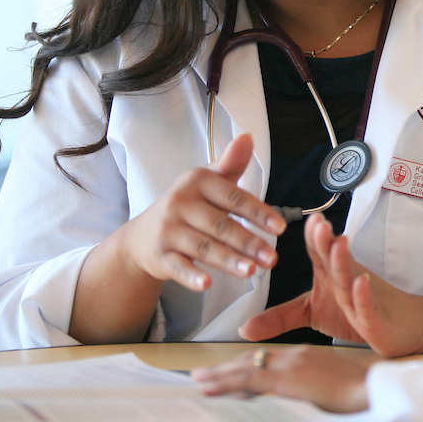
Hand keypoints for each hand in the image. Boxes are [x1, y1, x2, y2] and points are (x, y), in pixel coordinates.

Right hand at [117, 132, 284, 291]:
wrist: (142, 235)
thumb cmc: (187, 206)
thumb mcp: (208, 182)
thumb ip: (231, 164)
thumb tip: (247, 137)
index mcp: (197, 181)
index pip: (233, 197)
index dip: (258, 213)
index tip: (280, 227)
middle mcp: (180, 203)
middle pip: (220, 225)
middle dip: (249, 242)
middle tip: (273, 258)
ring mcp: (167, 230)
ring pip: (203, 247)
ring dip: (229, 261)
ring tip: (252, 271)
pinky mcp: (158, 255)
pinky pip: (177, 266)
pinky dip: (191, 276)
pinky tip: (207, 284)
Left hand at [192, 345, 376, 412]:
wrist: (376, 390)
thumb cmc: (360, 394)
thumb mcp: (329, 391)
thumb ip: (308, 393)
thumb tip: (294, 402)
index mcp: (304, 358)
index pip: (266, 362)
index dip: (242, 368)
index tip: (223, 375)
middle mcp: (295, 356)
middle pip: (252, 361)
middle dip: (224, 369)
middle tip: (200, 376)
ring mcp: (291, 364)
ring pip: (245, 368)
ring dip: (220, 375)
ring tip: (199, 380)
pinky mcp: (289, 377)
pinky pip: (250, 378)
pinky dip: (227, 381)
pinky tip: (211, 385)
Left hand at [239, 213, 422, 355]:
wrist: (402, 325)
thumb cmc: (357, 314)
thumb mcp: (312, 315)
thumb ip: (279, 318)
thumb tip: (243, 328)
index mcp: (331, 274)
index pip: (320, 252)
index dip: (314, 236)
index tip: (309, 219)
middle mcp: (345, 280)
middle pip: (334, 259)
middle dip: (325, 241)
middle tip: (319, 224)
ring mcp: (361, 298)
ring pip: (349, 278)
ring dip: (344, 260)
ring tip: (339, 243)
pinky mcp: (374, 318)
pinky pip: (366, 304)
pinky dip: (363, 294)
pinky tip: (360, 282)